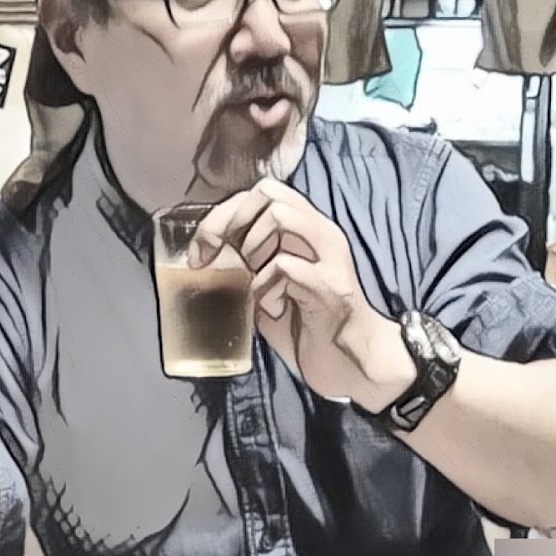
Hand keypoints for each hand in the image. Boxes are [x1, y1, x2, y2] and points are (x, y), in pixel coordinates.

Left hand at [189, 178, 415, 410]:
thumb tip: (206, 254)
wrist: (352, 363)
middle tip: (216, 258)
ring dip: (253, 246)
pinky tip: (272, 308)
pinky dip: (265, 286)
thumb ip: (248, 264)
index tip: (202, 249)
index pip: (262, 191)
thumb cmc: (307, 325)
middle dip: (231, 222)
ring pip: (281, 216)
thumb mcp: (270, 286)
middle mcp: (321, 233)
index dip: (224, 213)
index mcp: (307, 229)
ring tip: (252, 278)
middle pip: (268, 193)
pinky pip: (285, 266)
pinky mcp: (331, 286)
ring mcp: (330, 257)